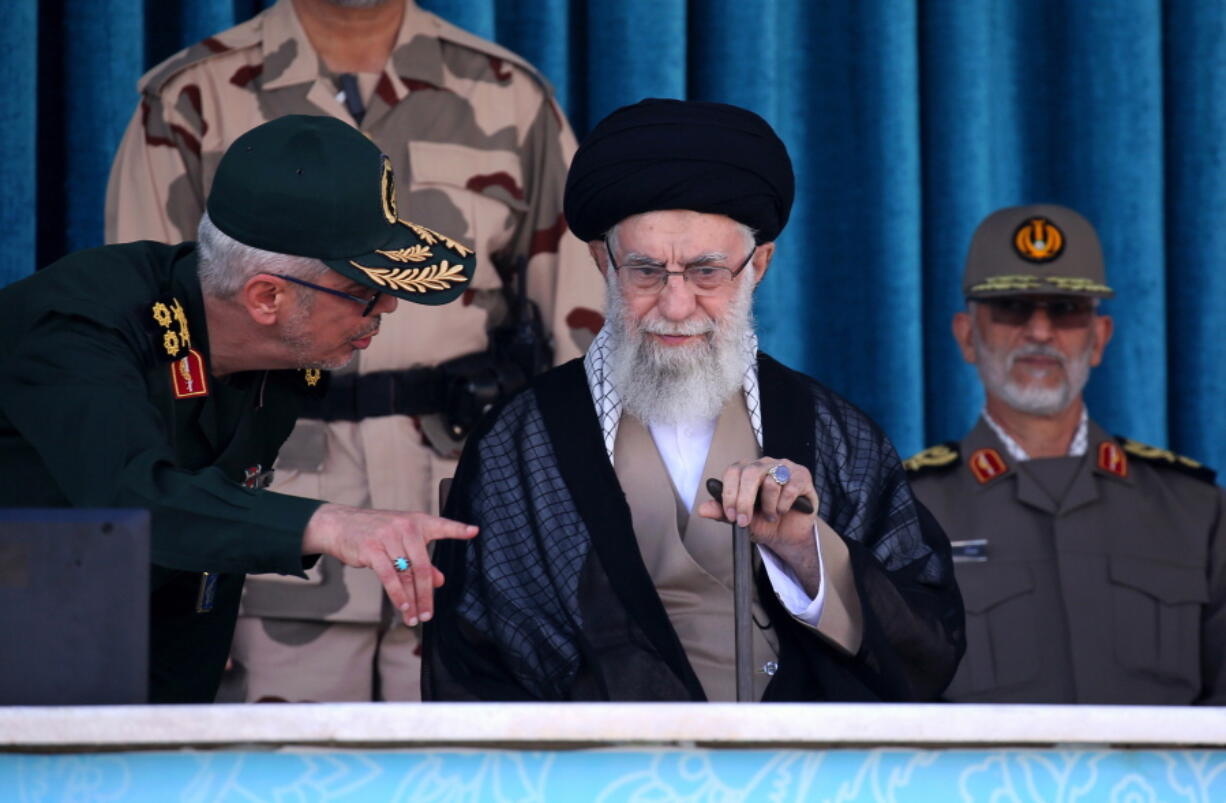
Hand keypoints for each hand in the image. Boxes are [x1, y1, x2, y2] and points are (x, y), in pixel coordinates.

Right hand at [301, 503, 477, 625]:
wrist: (341, 524)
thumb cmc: (376, 533)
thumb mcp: (402, 542)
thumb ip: (423, 561)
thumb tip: (440, 581)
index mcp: (418, 522)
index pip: (442, 525)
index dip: (458, 529)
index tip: (474, 531)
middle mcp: (406, 527)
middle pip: (423, 566)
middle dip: (427, 594)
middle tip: (430, 614)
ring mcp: (388, 536)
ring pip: (406, 575)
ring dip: (412, 600)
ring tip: (415, 618)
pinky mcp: (372, 548)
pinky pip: (389, 576)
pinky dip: (397, 594)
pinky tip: (403, 607)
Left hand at [695, 458, 819, 580]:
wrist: (787, 535)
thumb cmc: (763, 522)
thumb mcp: (739, 520)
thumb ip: (722, 512)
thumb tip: (702, 509)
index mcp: (746, 470)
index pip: (732, 472)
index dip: (729, 494)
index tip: (730, 515)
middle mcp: (764, 464)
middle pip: (750, 473)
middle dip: (744, 501)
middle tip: (744, 521)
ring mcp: (784, 467)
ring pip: (771, 482)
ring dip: (768, 507)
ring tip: (770, 516)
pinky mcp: (802, 475)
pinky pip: (790, 488)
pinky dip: (784, 505)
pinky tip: (783, 511)